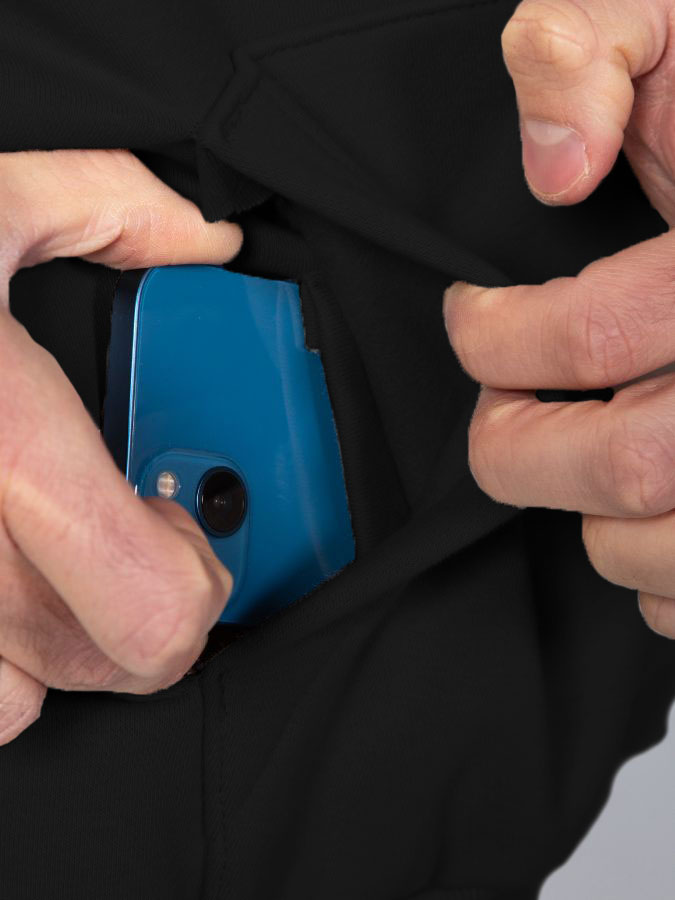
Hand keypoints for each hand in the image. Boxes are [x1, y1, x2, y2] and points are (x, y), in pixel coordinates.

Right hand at [0, 149, 241, 745]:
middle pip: (102, 656)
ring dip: (65, 633)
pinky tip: (0, 578)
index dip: (196, 577)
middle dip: (147, 601)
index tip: (184, 523)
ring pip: (22, 694)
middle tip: (139, 534)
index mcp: (0, 435)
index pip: (149, 599)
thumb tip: (205, 236)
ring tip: (60, 550)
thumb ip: (114, 202)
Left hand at [444, 0, 674, 637]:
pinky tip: (651, 517)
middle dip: (518, 450)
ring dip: (592, 520)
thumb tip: (556, 161)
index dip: (491, 340)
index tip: (470, 324)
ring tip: (580, 461)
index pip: (587, 336)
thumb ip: (595, 49)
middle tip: (498, 416)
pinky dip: (658, 578)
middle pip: (627, 463)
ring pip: (664, 545)